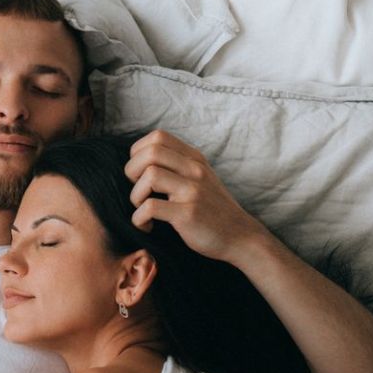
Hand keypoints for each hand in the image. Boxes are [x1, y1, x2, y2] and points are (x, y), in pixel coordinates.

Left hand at [125, 130, 270, 264]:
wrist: (240, 236)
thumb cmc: (213, 210)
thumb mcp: (201, 179)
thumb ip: (178, 166)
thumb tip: (140, 163)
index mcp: (194, 159)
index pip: (158, 137)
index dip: (138, 153)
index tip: (139, 174)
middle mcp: (195, 170)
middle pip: (150, 153)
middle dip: (131, 172)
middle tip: (138, 192)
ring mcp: (193, 190)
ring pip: (149, 176)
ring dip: (136, 196)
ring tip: (142, 209)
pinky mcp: (188, 213)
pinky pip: (150, 207)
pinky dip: (139, 218)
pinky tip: (146, 226)